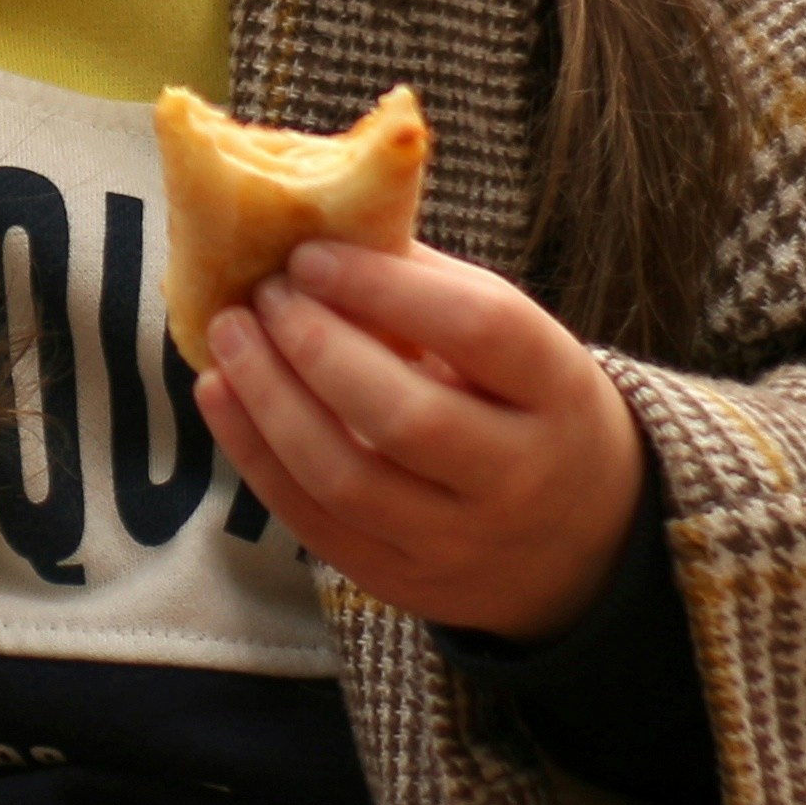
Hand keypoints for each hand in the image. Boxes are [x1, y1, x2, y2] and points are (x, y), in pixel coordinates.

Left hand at [194, 236, 649, 638]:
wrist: (584, 542)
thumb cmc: (527, 405)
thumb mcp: (518, 340)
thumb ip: (431, 286)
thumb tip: (321, 223)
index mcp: (559, 394)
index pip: (479, 333)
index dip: (386, 287)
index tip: (310, 254)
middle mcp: (519, 478)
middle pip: (407, 417)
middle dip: (316, 347)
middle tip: (264, 295)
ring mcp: (460, 543)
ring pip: (348, 478)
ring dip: (270, 400)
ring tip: (229, 335)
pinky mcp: (403, 581)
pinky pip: (314, 523)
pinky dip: (255, 455)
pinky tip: (221, 394)